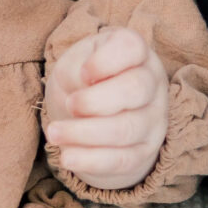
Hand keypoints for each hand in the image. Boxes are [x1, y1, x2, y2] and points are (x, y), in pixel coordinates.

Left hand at [44, 27, 167, 190]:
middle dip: (96, 100)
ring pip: (125, 129)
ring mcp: (153, 120)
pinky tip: (68, 158)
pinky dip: (92, 160)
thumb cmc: (83, 79)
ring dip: (85, 133)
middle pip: (135, 89)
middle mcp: (152, 83)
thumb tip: (84, 86)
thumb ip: (77, 70)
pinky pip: (122, 160)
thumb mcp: (74, 64)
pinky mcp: (143, 152)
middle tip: (69, 104)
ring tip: (54, 133)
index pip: (132, 47)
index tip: (84, 73)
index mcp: (136, 52)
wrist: (90, 115)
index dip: (106, 61)